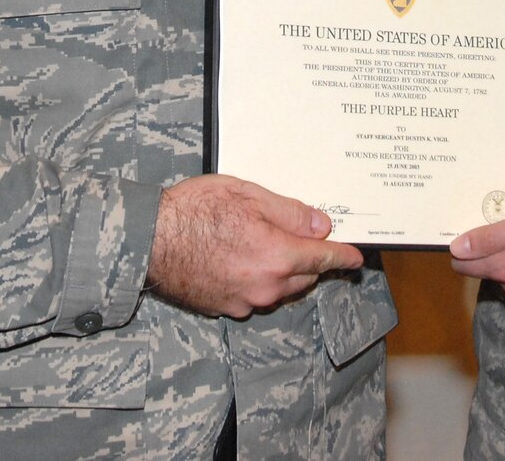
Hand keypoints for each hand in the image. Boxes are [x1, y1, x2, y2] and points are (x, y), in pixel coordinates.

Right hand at [147, 175, 363, 317]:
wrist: (148, 240)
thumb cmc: (194, 211)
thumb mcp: (248, 196)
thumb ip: (290, 213)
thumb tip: (321, 225)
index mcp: (277, 257)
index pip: (323, 259)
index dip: (343, 256)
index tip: (356, 258)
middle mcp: (266, 287)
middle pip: (303, 276)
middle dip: (306, 258)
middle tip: (295, 233)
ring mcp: (245, 301)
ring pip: (279, 288)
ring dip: (281, 270)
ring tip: (257, 241)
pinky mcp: (225, 308)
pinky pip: (254, 295)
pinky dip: (255, 280)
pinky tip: (236, 258)